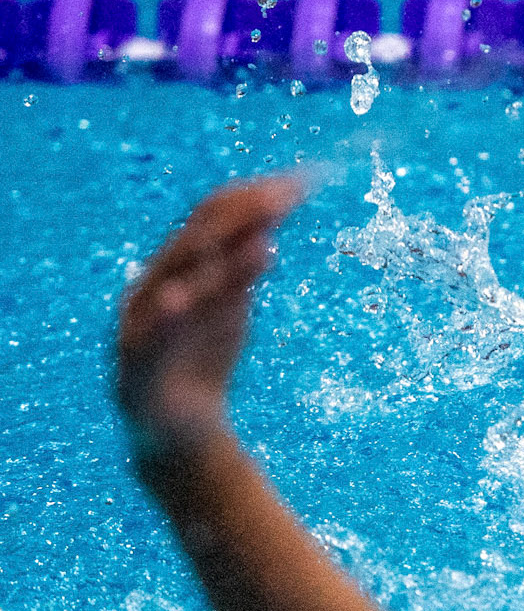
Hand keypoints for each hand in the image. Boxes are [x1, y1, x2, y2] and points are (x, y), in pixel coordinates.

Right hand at [116, 175, 304, 468]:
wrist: (177, 428)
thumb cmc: (202, 355)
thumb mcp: (230, 306)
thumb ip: (242, 267)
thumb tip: (269, 224)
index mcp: (176, 266)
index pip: (212, 217)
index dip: (253, 197)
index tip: (299, 182)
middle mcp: (154, 284)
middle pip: (196, 240)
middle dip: (240, 218)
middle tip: (284, 200)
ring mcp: (140, 323)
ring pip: (176, 283)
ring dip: (219, 264)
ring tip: (259, 246)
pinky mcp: (137, 365)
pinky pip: (147, 338)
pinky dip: (163, 316)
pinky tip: (178, 300)